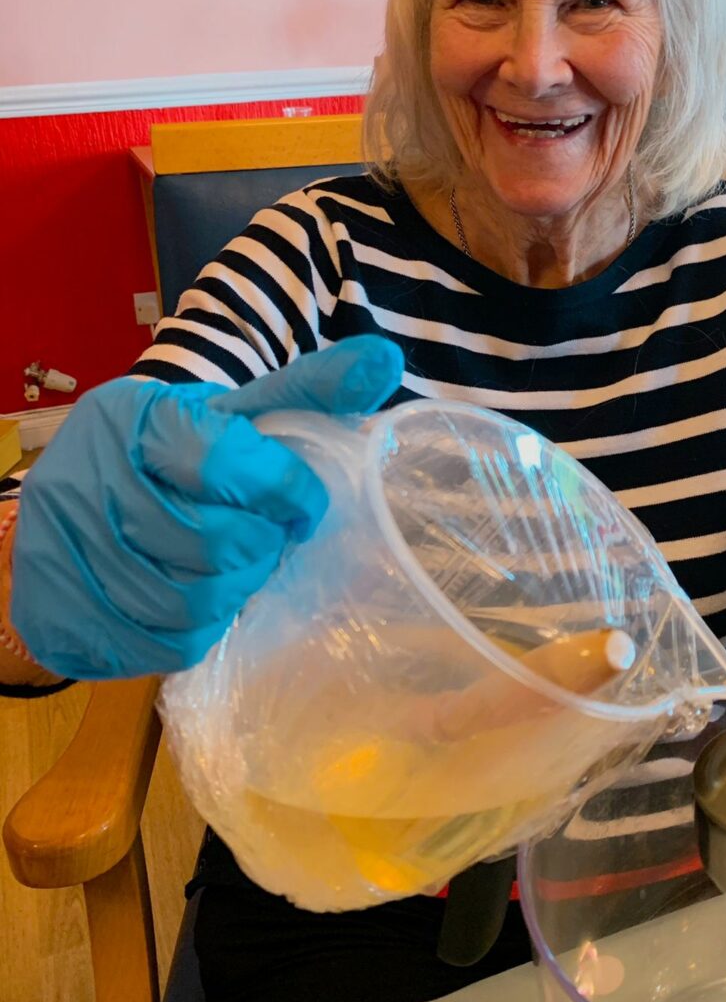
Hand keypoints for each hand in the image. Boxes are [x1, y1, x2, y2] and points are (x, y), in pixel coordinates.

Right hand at [11, 337, 402, 680]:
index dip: (286, 490)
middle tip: (267, 538)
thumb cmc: (167, 456)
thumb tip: (386, 360)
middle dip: (262, 546)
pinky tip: (205, 598)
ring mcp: (74, 555)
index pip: (227, 460)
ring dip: (238, 588)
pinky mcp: (73, 620)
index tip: (304, 503)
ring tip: (239, 566)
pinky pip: (170, 641)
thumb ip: (305, 389)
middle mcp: (91, 483)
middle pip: (216, 541)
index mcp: (135, 419)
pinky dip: (204, 625)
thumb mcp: (225, 412)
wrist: (63, 515)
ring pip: (195, 598)